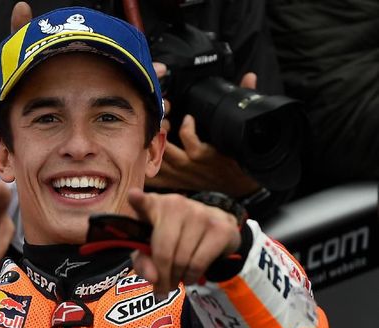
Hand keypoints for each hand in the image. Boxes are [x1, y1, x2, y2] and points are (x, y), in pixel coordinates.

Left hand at [128, 189, 240, 297]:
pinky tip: (189, 276)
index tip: (134, 196)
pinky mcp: (220, 229)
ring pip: (181, 260)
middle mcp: (177, 204)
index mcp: (154, 205)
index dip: (138, 200)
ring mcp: (201, 214)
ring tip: (176, 280)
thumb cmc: (176, 237)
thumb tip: (153, 278)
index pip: (144, 202)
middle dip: (161, 276)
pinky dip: (191, 276)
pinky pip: (199, 263)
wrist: (216, 227)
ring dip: (176, 278)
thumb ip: (144, 262)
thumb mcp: (153, 248)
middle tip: (161, 289)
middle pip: (163, 250)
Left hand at [146, 69, 260, 197]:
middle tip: (163, 119)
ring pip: (156, 158)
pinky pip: (154, 177)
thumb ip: (247, 101)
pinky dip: (145, 166)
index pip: (188, 136)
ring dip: (151, 144)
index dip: (186, 124)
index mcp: (204, 153)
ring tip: (154, 132)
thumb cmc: (240, 160)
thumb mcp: (242, 133)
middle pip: (164, 147)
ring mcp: (179, 174)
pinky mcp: (175, 181)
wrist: (241, 188)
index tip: (188, 116)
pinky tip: (141, 154)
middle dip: (160, 130)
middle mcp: (188, 165)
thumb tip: (249, 77)